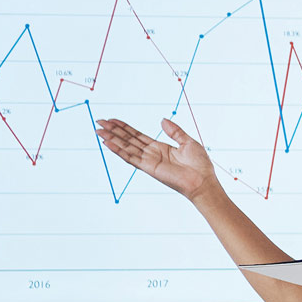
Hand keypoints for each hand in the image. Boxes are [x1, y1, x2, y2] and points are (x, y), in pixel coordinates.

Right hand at [95, 117, 218, 200]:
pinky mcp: (149, 168)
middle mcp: (151, 154)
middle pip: (127, 140)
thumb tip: (162, 120)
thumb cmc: (200, 165)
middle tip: (99, 122)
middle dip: (113, 131)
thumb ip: (174, 131)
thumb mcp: (188, 142)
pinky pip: (130, 158)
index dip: (124, 127)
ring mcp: (148, 161)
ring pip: (125, 147)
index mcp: (160, 148)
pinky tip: (107, 143)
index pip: (137, 136)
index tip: (112, 120)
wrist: (203, 181)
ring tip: (99, 130)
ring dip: (111, 139)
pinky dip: (118, 150)